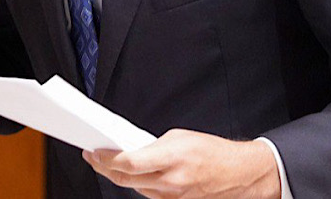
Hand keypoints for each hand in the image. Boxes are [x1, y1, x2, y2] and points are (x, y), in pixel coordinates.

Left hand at [82, 129, 280, 198]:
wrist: (238, 173)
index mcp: (172, 159)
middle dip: (104, 168)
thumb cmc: (212, 151)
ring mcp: (172, 196)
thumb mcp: (179, 137)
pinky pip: (147, 193)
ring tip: (105, 162)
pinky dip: (135, 183)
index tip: (94, 151)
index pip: (130, 163)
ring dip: (118, 176)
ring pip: (134, 188)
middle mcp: (171, 181)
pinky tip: (128, 173)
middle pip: (126, 179)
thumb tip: (130, 148)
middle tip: (92, 156)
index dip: (107, 159)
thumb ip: (152, 145)